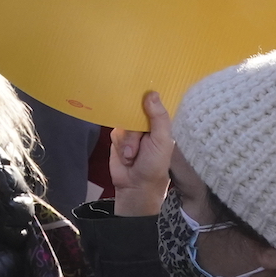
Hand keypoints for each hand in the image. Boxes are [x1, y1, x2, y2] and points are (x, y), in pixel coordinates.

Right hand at [110, 91, 173, 217]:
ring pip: (122, 122)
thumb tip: (152, 93)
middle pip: (134, 112)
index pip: (153, 103)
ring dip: (126, 141)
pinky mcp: (118, 138)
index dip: (147, 98)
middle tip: (138, 148)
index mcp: (160, 124)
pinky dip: (118, 144)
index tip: (141, 89)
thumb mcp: (161, 141)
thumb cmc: (154, 165)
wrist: (134, 186)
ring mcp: (131, 131)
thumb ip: (158, 118)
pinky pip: (114, 131)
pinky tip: (124, 155)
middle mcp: (145, 125)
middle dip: (134, 132)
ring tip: (131, 156)